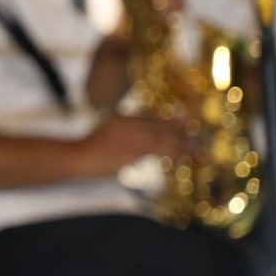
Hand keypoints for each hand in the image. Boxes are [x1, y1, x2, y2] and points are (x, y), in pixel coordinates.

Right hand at [75, 114, 199, 177]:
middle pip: (161, 128)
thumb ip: (126, 132)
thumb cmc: (89, 149)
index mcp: (123, 118)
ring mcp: (131, 138)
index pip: (153, 118)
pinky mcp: (132, 151)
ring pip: (163, 139)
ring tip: (196, 147)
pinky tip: (181, 157)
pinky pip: (156, 152)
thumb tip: (143, 143)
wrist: (77, 157)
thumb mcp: (107, 132)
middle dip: (182, 132)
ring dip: (182, 144)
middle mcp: (130, 125)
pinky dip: (171, 154)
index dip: (172, 121)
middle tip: (198, 136)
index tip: (186, 121)